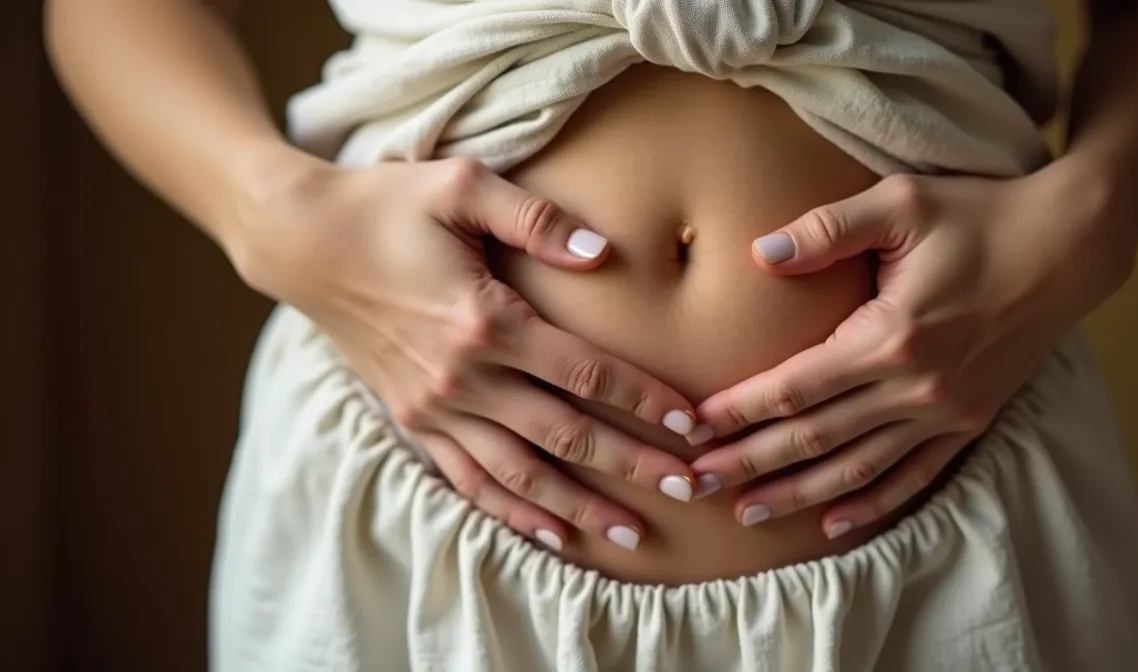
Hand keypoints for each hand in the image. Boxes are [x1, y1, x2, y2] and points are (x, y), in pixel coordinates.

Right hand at [231, 154, 706, 550]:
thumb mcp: (461, 185)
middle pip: (566, 434)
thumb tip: (603, 254)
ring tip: (636, 533)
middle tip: (692, 488)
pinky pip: (469, 481)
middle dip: (633, 465)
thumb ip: (537, 219)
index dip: (644, 399)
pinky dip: (513, 512)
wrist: (301, 241)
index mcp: (484, 320)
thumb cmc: (387, 204)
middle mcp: (461, 377)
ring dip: (581, 507)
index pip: (585, 372)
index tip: (692, 422)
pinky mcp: (412, 421)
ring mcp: (433, 408)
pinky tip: (552, 534)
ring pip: (521, 474)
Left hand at [689, 169, 1134, 536]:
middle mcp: (917, 386)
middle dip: (749, 462)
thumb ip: (827, 228)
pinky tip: (834, 521)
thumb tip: (761, 253)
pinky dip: (872, 503)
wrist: (1070, 244)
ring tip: (747, 514)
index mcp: (891, 335)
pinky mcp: (970, 422)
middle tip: (695, 484)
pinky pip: (913, 476)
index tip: (693, 428)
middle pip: (814, 437)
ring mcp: (947, 412)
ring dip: (798, 494)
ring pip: (857, 468)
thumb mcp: (902, 204)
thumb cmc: (981, 214)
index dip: (739, 410)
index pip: (795, 386)